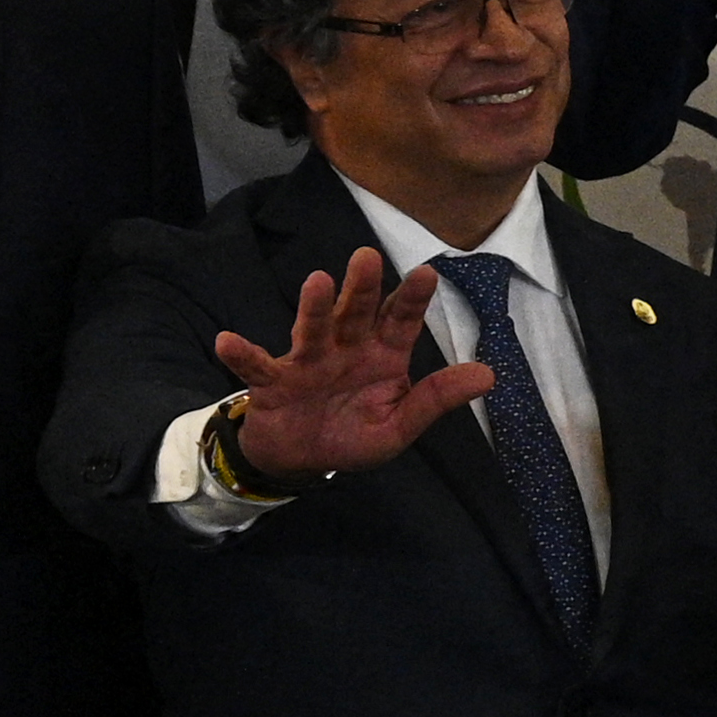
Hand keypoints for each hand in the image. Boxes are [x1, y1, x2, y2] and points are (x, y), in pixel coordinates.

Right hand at [206, 246, 495, 478]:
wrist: (301, 459)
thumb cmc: (354, 435)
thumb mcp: (400, 425)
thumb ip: (437, 399)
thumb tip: (489, 375)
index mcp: (383, 357)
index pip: (402, 322)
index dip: (413, 299)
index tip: (427, 272)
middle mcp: (346, 350)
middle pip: (356, 314)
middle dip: (363, 287)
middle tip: (367, 257)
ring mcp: (308, 363)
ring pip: (312, 330)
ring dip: (314, 308)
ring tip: (317, 282)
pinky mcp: (273, 382)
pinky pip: (255, 367)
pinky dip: (242, 355)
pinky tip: (228, 342)